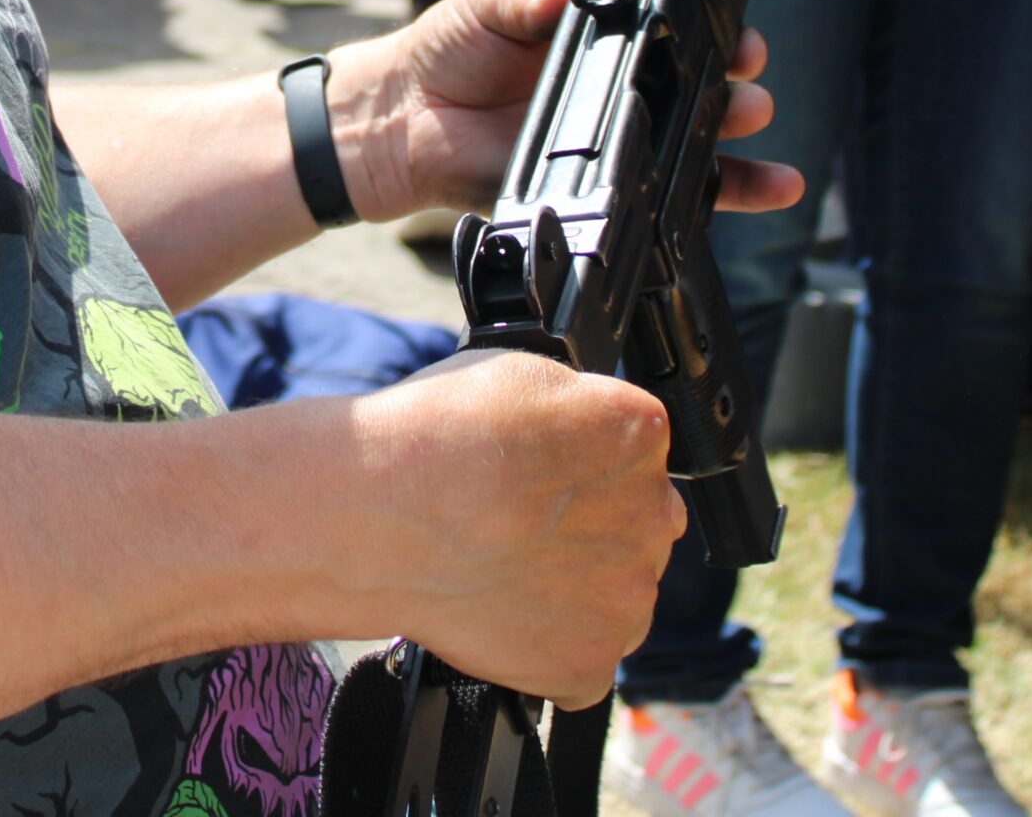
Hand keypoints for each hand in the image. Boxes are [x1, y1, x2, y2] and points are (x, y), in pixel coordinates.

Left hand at [333, 0, 800, 223]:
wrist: (403, 115)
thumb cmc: (449, 49)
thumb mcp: (492, 3)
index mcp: (599, 42)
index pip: (672, 34)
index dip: (712, 32)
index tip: (739, 36)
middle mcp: (616, 92)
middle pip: (697, 91)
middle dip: (735, 84)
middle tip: (748, 79)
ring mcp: (609, 143)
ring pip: (694, 147)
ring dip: (739, 141)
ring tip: (756, 120)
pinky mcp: (593, 189)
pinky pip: (660, 197)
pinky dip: (716, 196)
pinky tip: (764, 189)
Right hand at [355, 350, 684, 708]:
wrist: (379, 517)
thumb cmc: (435, 439)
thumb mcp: (520, 371)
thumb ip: (580, 408)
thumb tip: (588, 431)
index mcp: (638, 433)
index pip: (637, 447)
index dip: (585, 456)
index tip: (546, 466)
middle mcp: (653, 515)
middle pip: (637, 521)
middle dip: (592, 521)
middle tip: (521, 521)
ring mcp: (627, 596)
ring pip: (617, 590)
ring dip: (576, 583)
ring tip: (503, 566)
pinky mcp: (594, 660)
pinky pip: (586, 656)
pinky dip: (551, 643)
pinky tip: (504, 610)